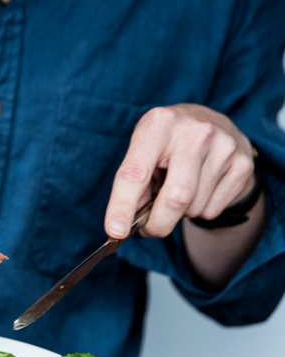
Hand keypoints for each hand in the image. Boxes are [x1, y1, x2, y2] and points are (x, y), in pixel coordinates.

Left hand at [105, 104, 255, 238]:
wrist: (212, 124)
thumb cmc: (167, 145)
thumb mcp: (143, 152)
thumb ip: (133, 186)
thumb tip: (123, 226)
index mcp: (158, 124)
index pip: (135, 173)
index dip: (122, 205)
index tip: (115, 232)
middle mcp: (194, 131)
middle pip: (175, 198)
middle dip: (158, 223)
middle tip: (149, 229)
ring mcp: (223, 146)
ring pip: (193, 208)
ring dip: (180, 213)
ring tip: (179, 190)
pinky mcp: (242, 164)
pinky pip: (212, 210)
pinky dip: (199, 211)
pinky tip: (200, 189)